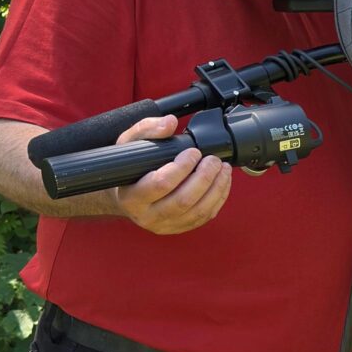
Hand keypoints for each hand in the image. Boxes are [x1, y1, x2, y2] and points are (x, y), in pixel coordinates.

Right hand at [113, 115, 231, 235]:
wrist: (128, 193)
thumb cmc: (129, 168)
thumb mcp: (129, 144)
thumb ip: (148, 129)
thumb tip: (170, 123)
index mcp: (131, 197)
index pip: (160, 184)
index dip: (181, 167)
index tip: (193, 152)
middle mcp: (147, 216)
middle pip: (183, 200)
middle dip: (204, 177)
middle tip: (212, 160)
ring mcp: (165, 225)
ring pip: (198, 211)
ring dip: (216, 188)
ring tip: (223, 168)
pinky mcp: (180, 227)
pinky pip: (206, 217)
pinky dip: (219, 197)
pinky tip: (222, 181)